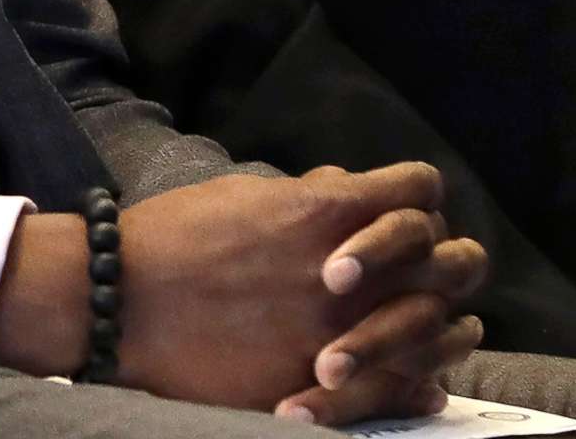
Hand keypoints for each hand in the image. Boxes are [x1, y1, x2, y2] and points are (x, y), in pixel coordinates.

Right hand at [0, 165, 485, 420]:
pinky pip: (406, 387)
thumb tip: (340, 188)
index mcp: (326, 209)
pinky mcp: (324, 380)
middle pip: (452, 259)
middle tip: (424, 276)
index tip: (400, 214)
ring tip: (435, 334)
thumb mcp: (242, 196)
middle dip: (446, 265)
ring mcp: (342, 328)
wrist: (123, 303)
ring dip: (444, 330)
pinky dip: (420, 386)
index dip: (417, 200)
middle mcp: (350, 268)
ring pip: (442, 328)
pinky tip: (420, 386)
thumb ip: (304, 196)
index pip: (419, 188)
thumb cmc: (173, 238)